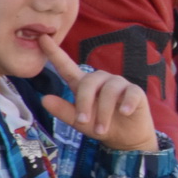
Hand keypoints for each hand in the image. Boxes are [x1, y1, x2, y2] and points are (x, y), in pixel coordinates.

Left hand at [37, 34, 158, 151]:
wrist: (126, 139)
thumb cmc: (100, 126)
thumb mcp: (79, 122)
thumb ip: (63, 111)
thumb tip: (44, 99)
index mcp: (83, 85)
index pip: (67, 66)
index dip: (54, 52)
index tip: (42, 38)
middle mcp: (101, 80)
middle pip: (89, 82)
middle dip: (84, 103)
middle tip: (83, 122)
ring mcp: (119, 84)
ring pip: (109, 90)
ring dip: (104, 112)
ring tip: (101, 130)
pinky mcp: (136, 91)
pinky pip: (130, 93)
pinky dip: (126, 104)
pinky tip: (124, 113)